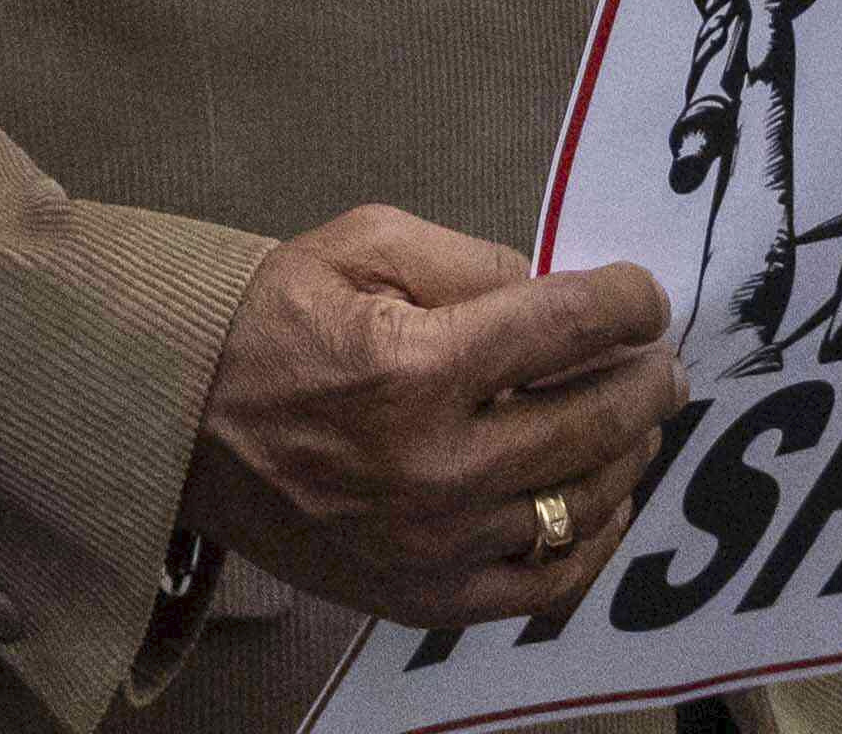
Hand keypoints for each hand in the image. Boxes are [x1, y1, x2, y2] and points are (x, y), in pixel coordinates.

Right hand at [184, 206, 687, 627]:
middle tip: (663, 364)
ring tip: (638, 422)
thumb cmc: (268, 323)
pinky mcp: (425, 596)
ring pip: (581, 501)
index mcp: (417, 366)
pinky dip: (593, 539)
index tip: (645, 296)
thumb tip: (552, 291)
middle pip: (591, 419)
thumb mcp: (358, 245)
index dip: (626, 303)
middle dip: (644, 381)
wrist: (177, 423)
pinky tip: (606, 500)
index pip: (565, 327)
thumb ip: (466, 258)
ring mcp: (436, 543)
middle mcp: (437, 465)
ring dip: (628, 453)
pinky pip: (545, 580)